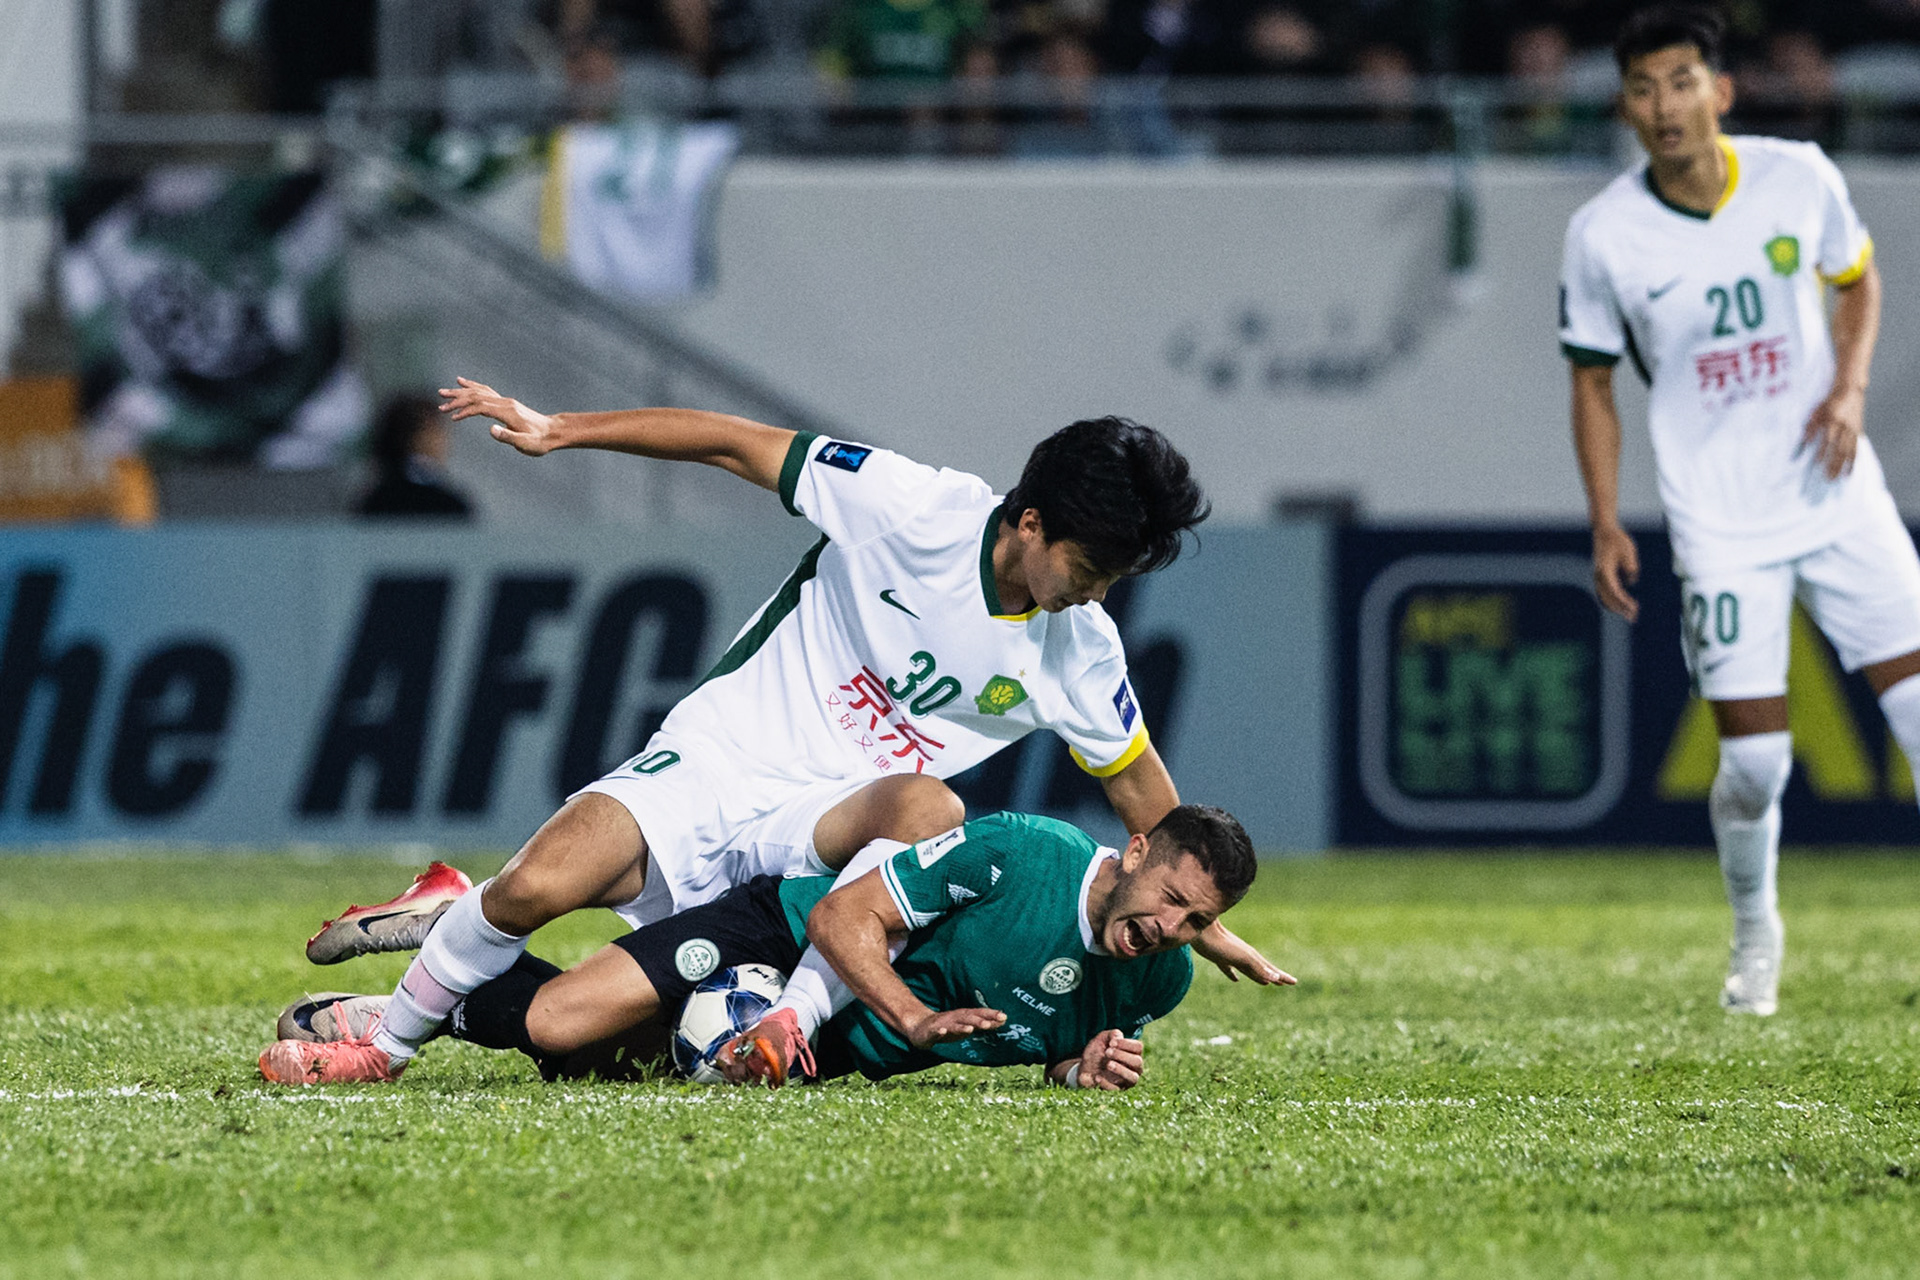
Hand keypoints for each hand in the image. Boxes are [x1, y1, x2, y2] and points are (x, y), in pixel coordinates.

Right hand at [439, 377, 560, 456]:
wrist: (553, 432)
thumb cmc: (539, 441)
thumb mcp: (525, 444)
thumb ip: (508, 437)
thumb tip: (491, 430)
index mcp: (507, 411)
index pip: (480, 406)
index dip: (465, 411)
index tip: (453, 418)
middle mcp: (505, 402)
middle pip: (476, 396)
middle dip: (457, 399)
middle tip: (440, 403)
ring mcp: (505, 401)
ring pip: (479, 392)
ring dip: (460, 392)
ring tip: (443, 392)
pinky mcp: (506, 403)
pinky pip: (485, 391)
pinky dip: (472, 386)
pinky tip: (462, 383)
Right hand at [905, 1006, 1004, 1049]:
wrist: (919, 1027)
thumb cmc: (948, 1027)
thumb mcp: (967, 1026)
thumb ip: (983, 1023)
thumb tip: (1003, 1020)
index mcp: (964, 1017)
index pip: (979, 1014)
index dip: (990, 1015)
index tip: (1004, 1016)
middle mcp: (954, 1018)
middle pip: (968, 1018)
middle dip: (978, 1020)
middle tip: (989, 1024)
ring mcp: (942, 1024)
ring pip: (953, 1025)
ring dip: (962, 1026)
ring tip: (970, 1028)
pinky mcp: (930, 1032)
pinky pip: (935, 1031)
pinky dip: (939, 1031)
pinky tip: (943, 1031)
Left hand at [1071, 1029, 1144, 1090]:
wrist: (1084, 1068)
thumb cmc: (1097, 1052)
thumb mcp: (1101, 1039)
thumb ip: (1111, 1034)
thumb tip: (1118, 1036)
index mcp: (1132, 1053)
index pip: (1138, 1047)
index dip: (1126, 1043)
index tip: (1111, 1042)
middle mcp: (1133, 1067)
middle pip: (1138, 1062)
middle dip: (1122, 1055)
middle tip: (1107, 1052)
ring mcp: (1127, 1080)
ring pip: (1133, 1078)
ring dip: (1121, 1070)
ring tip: (1108, 1064)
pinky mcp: (1117, 1090)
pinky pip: (1117, 1089)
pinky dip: (1107, 1083)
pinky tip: (1097, 1077)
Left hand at [1192, 921, 1295, 985]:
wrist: (1200, 930)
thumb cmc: (1220, 944)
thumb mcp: (1241, 958)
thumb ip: (1257, 967)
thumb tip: (1274, 978)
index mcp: (1251, 957)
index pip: (1270, 969)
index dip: (1282, 976)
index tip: (1293, 982)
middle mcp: (1244, 956)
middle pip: (1262, 969)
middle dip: (1274, 976)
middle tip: (1285, 983)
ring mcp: (1231, 956)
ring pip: (1248, 969)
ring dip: (1257, 976)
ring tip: (1265, 983)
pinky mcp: (1218, 957)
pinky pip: (1229, 968)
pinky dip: (1234, 974)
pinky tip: (1235, 979)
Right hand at [1591, 523, 1639, 622]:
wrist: (1604, 531)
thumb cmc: (1617, 540)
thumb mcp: (1629, 551)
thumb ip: (1631, 567)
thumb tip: (1631, 581)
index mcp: (1605, 570)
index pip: (1614, 591)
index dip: (1624, 602)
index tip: (1634, 609)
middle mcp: (1598, 575)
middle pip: (1608, 597)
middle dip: (1621, 608)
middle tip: (1634, 617)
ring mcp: (1597, 576)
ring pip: (1604, 597)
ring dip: (1616, 606)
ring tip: (1629, 614)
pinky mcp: (1600, 576)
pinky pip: (1604, 593)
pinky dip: (1611, 601)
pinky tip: (1621, 605)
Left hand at [1801, 386, 1864, 480]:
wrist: (1850, 390)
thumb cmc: (1829, 401)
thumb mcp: (1817, 411)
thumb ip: (1811, 427)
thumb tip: (1802, 443)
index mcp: (1833, 420)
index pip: (1827, 440)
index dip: (1821, 452)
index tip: (1815, 464)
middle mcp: (1844, 427)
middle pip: (1839, 449)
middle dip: (1832, 464)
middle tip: (1827, 478)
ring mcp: (1853, 430)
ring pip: (1848, 451)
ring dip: (1842, 466)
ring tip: (1837, 478)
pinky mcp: (1858, 432)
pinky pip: (1856, 449)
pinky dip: (1853, 461)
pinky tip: (1849, 472)